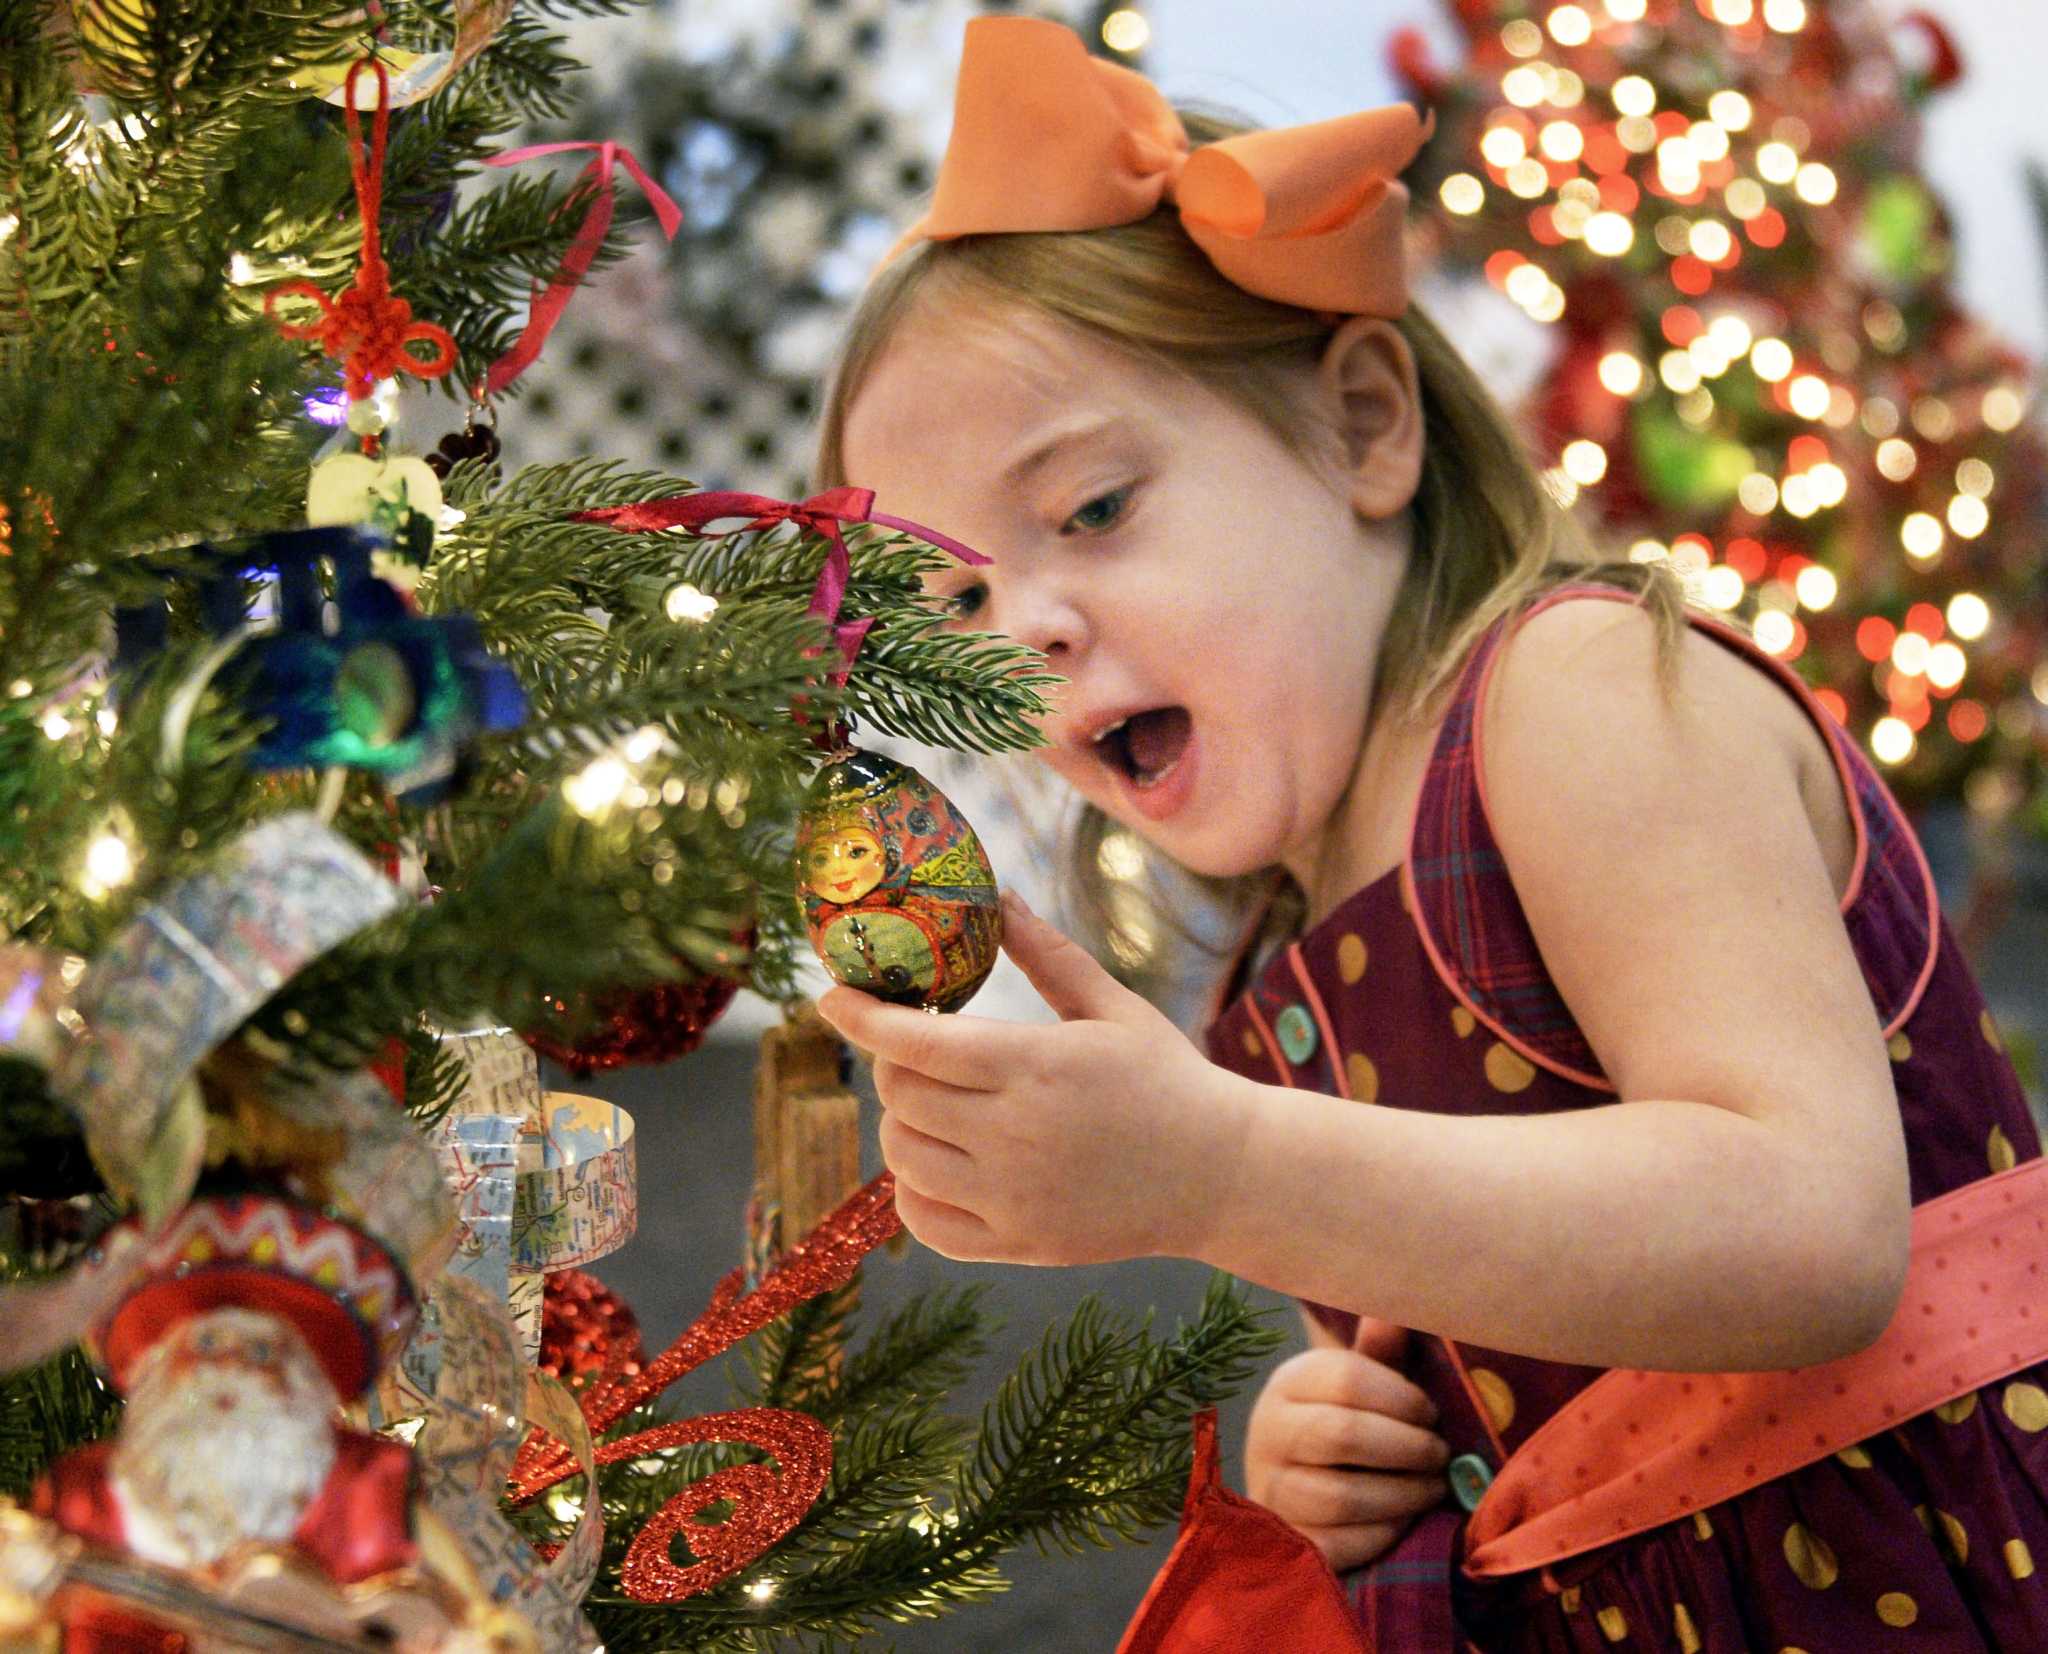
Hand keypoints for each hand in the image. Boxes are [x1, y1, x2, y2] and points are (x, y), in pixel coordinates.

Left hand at [815, 891, 1247, 1265]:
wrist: (1221, 1175)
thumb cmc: (1166, 1078)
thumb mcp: (1112, 1006)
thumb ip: (1046, 953)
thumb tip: (998, 896)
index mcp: (1038, 1067)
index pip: (915, 1044)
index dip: (861, 1016)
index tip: (833, 996)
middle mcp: (1016, 1137)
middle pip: (900, 1097)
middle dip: (894, 1062)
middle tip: (917, 1046)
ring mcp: (1013, 1199)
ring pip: (901, 1158)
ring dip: (902, 1122)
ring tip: (936, 1101)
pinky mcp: (1017, 1245)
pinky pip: (922, 1221)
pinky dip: (913, 1188)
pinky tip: (942, 1160)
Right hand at [1245, 1318, 1451, 1573]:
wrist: (1297, 1485)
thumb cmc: (1345, 1421)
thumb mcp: (1362, 1382)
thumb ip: (1382, 1351)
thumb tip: (1395, 1313)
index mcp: (1289, 1382)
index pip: (1346, 1379)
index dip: (1402, 1397)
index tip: (1431, 1412)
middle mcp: (1269, 1432)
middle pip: (1344, 1436)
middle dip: (1408, 1448)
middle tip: (1440, 1453)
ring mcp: (1273, 1488)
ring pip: (1344, 1496)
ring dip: (1405, 1494)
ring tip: (1433, 1486)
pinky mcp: (1289, 1538)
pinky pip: (1343, 1543)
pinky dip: (1385, 1533)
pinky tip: (1405, 1520)